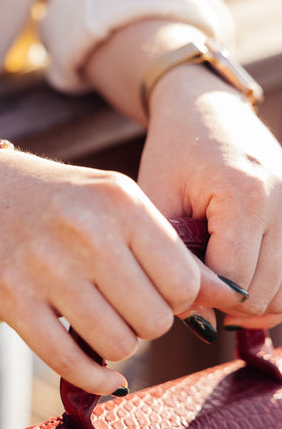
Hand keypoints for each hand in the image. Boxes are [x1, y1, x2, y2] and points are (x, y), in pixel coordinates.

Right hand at [0, 150, 240, 393]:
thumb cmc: (54, 198)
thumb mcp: (113, 201)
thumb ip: (166, 247)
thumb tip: (217, 296)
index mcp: (120, 201)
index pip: (184, 283)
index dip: (177, 300)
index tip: (157, 296)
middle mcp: (85, 230)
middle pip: (154, 319)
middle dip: (146, 324)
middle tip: (124, 309)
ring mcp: (45, 265)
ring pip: (117, 345)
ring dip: (117, 345)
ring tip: (100, 322)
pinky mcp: (11, 296)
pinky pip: (69, 360)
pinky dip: (94, 379)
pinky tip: (100, 375)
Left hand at [139, 64, 281, 329]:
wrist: (205, 108)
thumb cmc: (172, 152)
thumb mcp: (158, 200)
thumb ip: (174, 258)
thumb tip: (199, 320)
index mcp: (244, 195)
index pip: (234, 280)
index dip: (204, 298)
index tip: (178, 292)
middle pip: (267, 292)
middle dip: (228, 305)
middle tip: (195, 295)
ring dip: (253, 302)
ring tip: (217, 291)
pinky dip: (271, 286)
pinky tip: (240, 282)